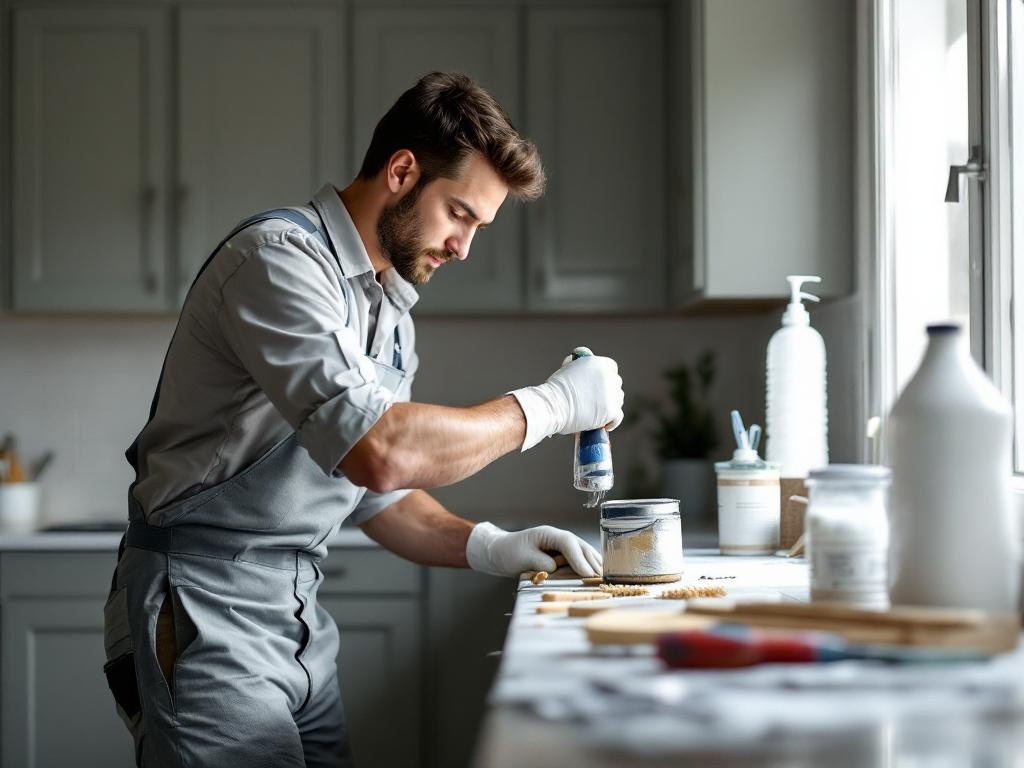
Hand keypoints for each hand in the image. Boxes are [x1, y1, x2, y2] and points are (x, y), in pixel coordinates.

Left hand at [465, 522, 601, 577]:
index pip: (569, 543)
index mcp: (548, 534)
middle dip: (592, 562)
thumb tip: (556, 569)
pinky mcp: (560, 554)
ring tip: (604, 579)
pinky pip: (578, 558)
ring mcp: (560, 545)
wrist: (499, 551)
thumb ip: (540, 563)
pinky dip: (587, 566)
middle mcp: (557, 537)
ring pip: (583, 552)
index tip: (587, 574)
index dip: (579, 558)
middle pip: (581, 546)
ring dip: (593, 564)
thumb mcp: (522, 558)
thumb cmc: (508, 552)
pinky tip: (595, 576)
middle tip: (603, 579)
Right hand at [508, 354, 623, 450]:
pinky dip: (612, 422)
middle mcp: (608, 375)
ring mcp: (611, 393)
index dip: (605, 378)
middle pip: (616, 384)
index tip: (599, 386)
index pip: (611, 368)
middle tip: (598, 402)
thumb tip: (583, 374)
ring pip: (618, 400)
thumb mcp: (568, 370)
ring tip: (598, 414)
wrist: (552, 406)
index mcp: (598, 363)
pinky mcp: (611, 410)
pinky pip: (618, 417)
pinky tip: (604, 425)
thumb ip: (581, 370)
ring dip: (610, 406)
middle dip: (608, 392)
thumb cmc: (554, 391)